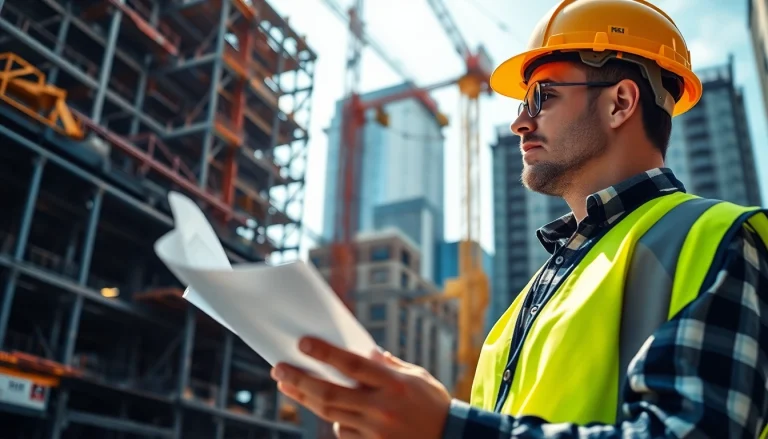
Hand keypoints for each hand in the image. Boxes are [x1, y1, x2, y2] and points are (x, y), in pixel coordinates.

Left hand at [270, 336, 452, 438]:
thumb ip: (388, 365)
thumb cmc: (433, 404)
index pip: (353, 366)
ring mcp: (376, 431)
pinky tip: (326, 408)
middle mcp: (382, 409)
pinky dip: (334, 419)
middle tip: (279, 369)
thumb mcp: (417, 376)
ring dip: (306, 399)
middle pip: (330, 394)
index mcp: (395, 384)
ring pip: (331, 414)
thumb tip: (365, 351)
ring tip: (289, 385)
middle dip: (300, 380)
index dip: (325, 354)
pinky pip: (343, 432)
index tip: (302, 343)